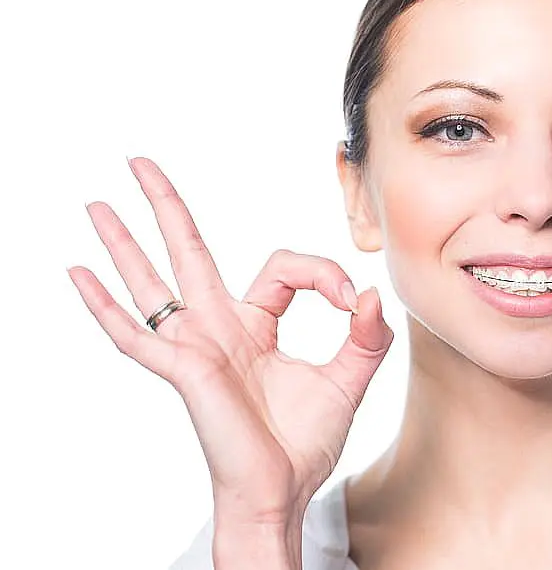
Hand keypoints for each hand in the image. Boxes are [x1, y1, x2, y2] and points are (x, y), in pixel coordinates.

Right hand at [68, 156, 393, 524]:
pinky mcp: (184, 371)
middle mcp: (218, 329)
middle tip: (139, 161)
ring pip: (152, 283)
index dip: (321, 272)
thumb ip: (366, 338)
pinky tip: (78, 274)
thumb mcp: (348, 381)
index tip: (351, 300)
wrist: (282, 492)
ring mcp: (195, 347)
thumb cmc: (304, 444)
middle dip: (166, 207)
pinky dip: (105, 306)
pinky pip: (136, 335)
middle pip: (188, 253)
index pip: (282, 267)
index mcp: (255, 325)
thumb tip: (371, 294)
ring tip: (97, 203)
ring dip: (124, 243)